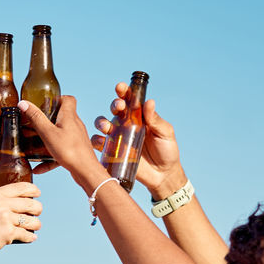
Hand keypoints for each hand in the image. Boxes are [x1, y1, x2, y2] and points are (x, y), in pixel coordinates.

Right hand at [0, 181, 41, 256]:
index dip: (33, 190)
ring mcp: (5, 218)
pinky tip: (31, 238)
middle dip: (38, 209)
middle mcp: (0, 204)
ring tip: (35, 227)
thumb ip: (0, 201)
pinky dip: (30, 237)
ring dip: (36, 225)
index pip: (21, 187)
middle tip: (37, 213)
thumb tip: (23, 201)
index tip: (37, 193)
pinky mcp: (8, 233)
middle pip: (30, 204)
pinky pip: (27, 234)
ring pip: (32, 221)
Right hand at [17, 96, 107, 190]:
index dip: (58, 98)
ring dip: (49, 139)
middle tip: (36, 123)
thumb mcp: (48, 133)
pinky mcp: (76, 151)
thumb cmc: (69, 150)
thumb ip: (36, 118)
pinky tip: (38, 168)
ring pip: (61, 135)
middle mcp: (75, 125)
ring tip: (36, 144)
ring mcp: (77, 138)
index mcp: (69, 116)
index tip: (45, 103)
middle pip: (63, 116)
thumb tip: (23, 103)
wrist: (86, 171)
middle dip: (49, 119)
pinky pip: (61, 151)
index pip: (68, 99)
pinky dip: (50, 157)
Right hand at [92, 82, 185, 198]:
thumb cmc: (167, 151)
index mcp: (139, 116)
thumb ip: (156, 120)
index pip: (130, 99)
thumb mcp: (165, 133)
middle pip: (115, 109)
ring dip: (101, 122)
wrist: (162, 175)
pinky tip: (101, 141)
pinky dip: (96, 140)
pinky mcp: (113, 151)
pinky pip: (99, 143)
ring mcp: (118, 137)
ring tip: (107, 127)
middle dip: (114, 105)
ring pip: (103, 124)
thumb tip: (149, 102)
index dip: (123, 91)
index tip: (121, 87)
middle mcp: (126, 123)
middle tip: (119, 107)